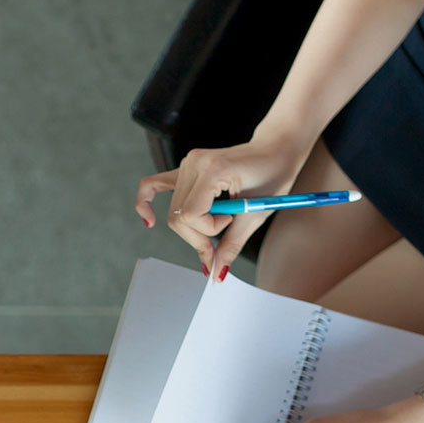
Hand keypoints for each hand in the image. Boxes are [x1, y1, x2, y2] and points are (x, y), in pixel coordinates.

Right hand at [133, 135, 309, 281]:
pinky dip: (147, 202)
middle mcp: (194, 163)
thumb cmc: (273, 175)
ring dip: (190, 228)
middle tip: (219, 245)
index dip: (207, 232)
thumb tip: (216, 273)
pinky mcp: (185, 167)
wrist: (276, 148)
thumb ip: (232, 244)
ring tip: (216, 225)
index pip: (191, 214)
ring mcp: (187, 163)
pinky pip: (154, 185)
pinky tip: (149, 220)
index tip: (229, 226)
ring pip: (172, 211)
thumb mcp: (256, 213)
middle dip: (197, 237)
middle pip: (177, 216)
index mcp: (213, 169)